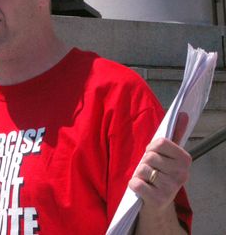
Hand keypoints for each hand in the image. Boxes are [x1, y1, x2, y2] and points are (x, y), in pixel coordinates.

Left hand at [129, 113, 190, 233]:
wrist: (158, 205)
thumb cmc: (160, 174)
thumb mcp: (168, 155)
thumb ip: (175, 134)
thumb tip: (182, 114)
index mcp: (185, 160)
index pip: (161, 142)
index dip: (151, 147)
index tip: (153, 154)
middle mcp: (182, 174)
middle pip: (149, 156)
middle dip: (144, 162)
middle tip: (150, 170)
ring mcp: (171, 188)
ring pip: (142, 169)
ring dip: (138, 174)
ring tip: (146, 180)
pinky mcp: (158, 200)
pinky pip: (136, 183)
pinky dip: (134, 184)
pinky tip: (142, 189)